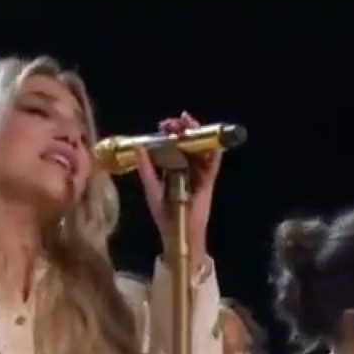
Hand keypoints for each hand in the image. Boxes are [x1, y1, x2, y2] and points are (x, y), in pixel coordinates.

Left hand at [135, 111, 222, 264]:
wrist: (179, 232)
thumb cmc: (165, 214)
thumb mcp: (152, 188)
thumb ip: (146, 169)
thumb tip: (138, 147)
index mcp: (171, 168)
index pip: (172, 145)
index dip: (169, 134)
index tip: (165, 125)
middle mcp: (186, 168)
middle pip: (188, 143)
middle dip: (184, 129)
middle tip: (178, 121)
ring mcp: (198, 174)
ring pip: (200, 150)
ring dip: (198, 135)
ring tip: (190, 123)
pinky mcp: (208, 182)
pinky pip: (213, 165)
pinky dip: (215, 153)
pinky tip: (214, 142)